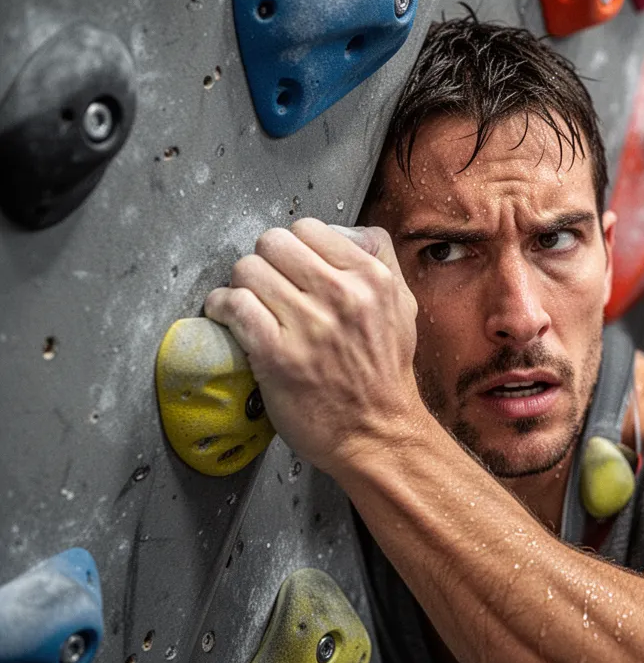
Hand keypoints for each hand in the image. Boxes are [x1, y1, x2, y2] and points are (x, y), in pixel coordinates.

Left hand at [204, 219, 422, 473]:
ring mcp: (309, 326)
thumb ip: (380, 261)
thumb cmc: (385, 373)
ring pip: (248, 270)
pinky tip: (229, 317)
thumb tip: (343, 232)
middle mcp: (342, 296)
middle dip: (266, 262)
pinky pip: (233, 306)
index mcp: (372, 278)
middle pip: (273, 243)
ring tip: (251, 304)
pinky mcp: (277, 355)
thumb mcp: (402, 306)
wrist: (378, 433)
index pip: (309, 229)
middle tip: (268, 286)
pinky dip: (222, 307)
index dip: (295, 246)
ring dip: (242, 286)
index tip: (291, 267)